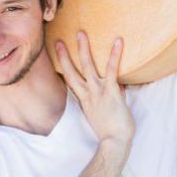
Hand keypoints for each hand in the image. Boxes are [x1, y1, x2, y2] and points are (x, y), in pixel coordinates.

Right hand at [55, 32, 133, 146]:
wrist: (114, 142)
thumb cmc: (110, 132)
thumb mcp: (101, 115)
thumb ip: (103, 101)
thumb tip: (114, 90)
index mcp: (84, 100)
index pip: (70, 81)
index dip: (63, 69)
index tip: (58, 58)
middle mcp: (87, 94)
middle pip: (71, 72)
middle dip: (64, 56)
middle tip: (59, 41)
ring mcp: (98, 92)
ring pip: (87, 67)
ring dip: (84, 49)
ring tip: (81, 33)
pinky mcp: (111, 92)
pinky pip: (112, 70)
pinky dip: (114, 55)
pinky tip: (118, 42)